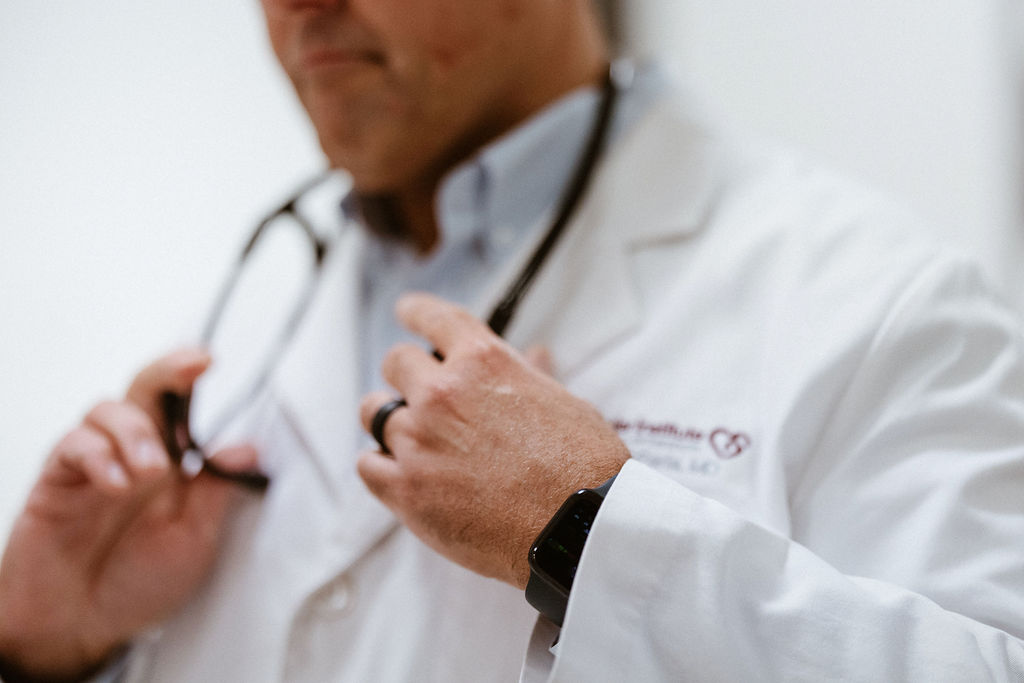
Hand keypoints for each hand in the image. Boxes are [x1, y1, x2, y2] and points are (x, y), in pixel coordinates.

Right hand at [0, 349, 257, 679]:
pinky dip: (97, 456)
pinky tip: (114, 484)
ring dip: (134, 430)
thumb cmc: (137, 584)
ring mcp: (95, 464)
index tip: (215, 360)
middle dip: (169, 370)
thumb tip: (249, 449)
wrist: (78, 628)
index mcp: (173, 464)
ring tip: (149, 470)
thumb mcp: (193, 541)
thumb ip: (216, 494)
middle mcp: (134, 454)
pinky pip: (74, 446)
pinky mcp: (58, 480)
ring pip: (108, 409)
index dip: (196, 379)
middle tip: (194, 366)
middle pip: (145, 390)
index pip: (185, 407)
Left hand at [358, 293, 628, 589]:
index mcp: (483, 361)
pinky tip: (401, 473)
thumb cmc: (583, 465)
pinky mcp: (406, 490)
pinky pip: (367, 464)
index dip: (415, 311)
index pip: (434, 317)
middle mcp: (442, 393)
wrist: (577, 528)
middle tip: (421, 394)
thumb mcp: (564, 403)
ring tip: (410, 438)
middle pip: (395, 362)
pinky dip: (381, 466)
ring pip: (372, 411)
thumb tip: (536, 354)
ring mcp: (418, 440)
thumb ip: (533, 376)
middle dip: (407, 374)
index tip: (406, 310)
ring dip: (389, 420)